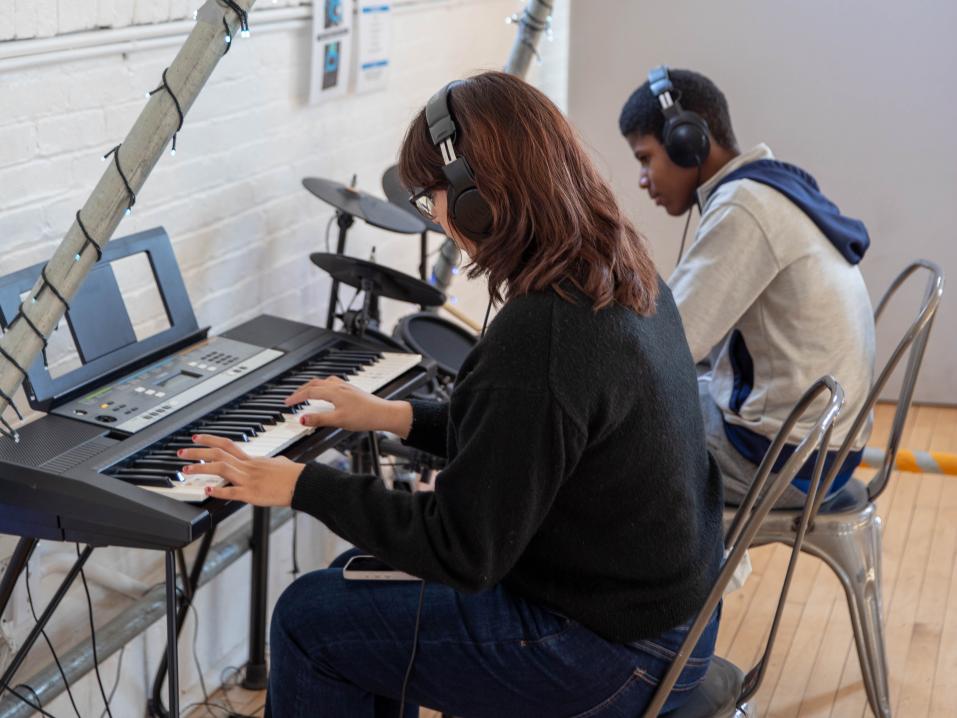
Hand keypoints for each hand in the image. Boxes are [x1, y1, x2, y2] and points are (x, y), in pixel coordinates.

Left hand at [179, 434, 304, 505]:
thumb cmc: (294, 474)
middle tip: (182, 452)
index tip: (196, 438)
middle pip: (219, 454)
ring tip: (186, 470)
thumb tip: (273, 462)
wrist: (303, 482)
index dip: (210, 440)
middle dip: (197, 452)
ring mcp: (249, 479)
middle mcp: (248, 466)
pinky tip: (207, 490)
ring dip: (202, 468)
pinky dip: (219, 490)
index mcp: (252, 459)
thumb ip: (271, 462)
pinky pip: (233, 491)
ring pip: (221, 469)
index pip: (227, 444)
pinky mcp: (252, 494)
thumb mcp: (280, 463)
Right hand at [285, 377, 412, 437]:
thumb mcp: (338, 420)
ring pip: (323, 382)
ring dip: (311, 387)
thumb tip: (301, 419)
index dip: (296, 397)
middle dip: (301, 390)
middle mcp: (338, 386)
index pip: (309, 392)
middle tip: (292, 398)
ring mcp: (346, 387)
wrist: (384, 413)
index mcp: (333, 391)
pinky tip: (326, 393)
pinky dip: (322, 387)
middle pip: (314, 384)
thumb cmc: (365, 416)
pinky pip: (331, 384)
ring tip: (305, 394)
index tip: (286, 403)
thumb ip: (319, 419)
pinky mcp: (351, 390)